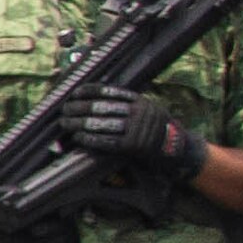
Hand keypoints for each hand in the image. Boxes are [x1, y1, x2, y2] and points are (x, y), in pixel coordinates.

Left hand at [59, 83, 203, 184]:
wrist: (177, 150)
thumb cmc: (158, 131)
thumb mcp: (149, 110)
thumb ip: (130, 105)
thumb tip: (97, 100)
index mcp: (142, 101)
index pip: (110, 92)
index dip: (90, 91)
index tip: (75, 93)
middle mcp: (140, 113)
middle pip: (102, 108)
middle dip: (80, 108)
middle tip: (65, 110)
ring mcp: (137, 130)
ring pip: (102, 124)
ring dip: (79, 124)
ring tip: (66, 123)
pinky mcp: (133, 147)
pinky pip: (106, 141)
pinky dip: (90, 139)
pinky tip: (78, 137)